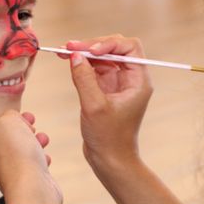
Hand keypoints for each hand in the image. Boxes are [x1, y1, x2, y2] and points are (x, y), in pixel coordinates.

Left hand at [0, 110, 62, 203]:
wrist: (31, 189)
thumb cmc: (17, 155)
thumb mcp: (8, 121)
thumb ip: (8, 114)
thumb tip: (15, 120)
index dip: (8, 115)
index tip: (20, 115)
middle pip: (9, 135)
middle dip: (24, 127)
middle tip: (32, 125)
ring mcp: (9, 169)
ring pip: (23, 149)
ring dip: (35, 141)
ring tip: (43, 139)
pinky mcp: (25, 179)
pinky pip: (33, 164)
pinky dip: (41, 159)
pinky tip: (45, 159)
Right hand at [66, 36, 152, 186]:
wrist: (110, 160)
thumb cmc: (108, 138)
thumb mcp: (94, 106)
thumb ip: (84, 78)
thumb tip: (74, 55)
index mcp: (138, 81)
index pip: (129, 47)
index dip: (108, 43)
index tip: (89, 50)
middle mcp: (131, 79)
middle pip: (115, 49)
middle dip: (92, 46)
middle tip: (69, 47)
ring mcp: (118, 84)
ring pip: (103, 58)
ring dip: (85, 53)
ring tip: (64, 52)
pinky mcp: (106, 90)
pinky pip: (95, 70)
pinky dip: (82, 64)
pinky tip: (69, 63)